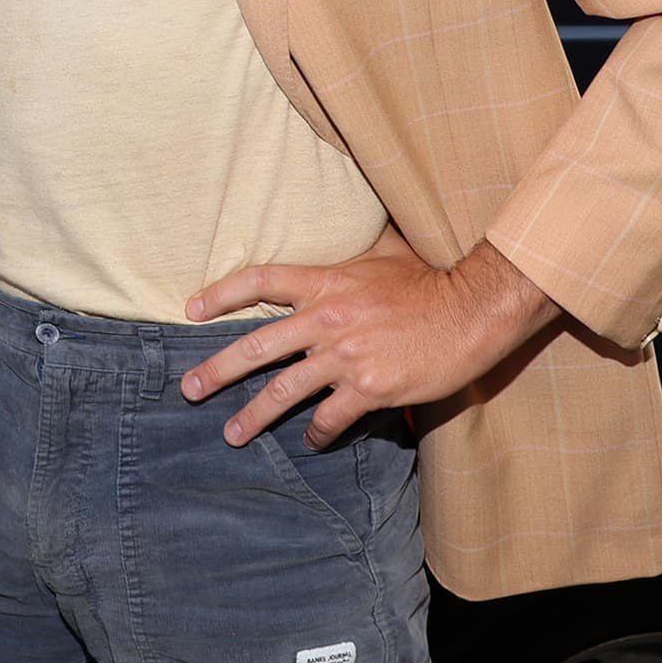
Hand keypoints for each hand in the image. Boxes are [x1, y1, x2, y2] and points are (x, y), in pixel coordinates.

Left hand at [180, 222, 560, 449]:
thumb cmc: (432, 280)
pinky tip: (312, 441)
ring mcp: (346, 356)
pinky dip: (317, 433)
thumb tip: (357, 221)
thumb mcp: (388, 250)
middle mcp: (328, 319)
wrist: (471, 312)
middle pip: (257, 345)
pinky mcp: (369, 388)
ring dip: (253, 417)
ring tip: (232, 435)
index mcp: (328, 281)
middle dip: (217, 370)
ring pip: (284, 391)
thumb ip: (360, 247)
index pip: (260, 280)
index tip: (192, 310)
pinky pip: (329, 417)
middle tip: (190, 388)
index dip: (221, 294)